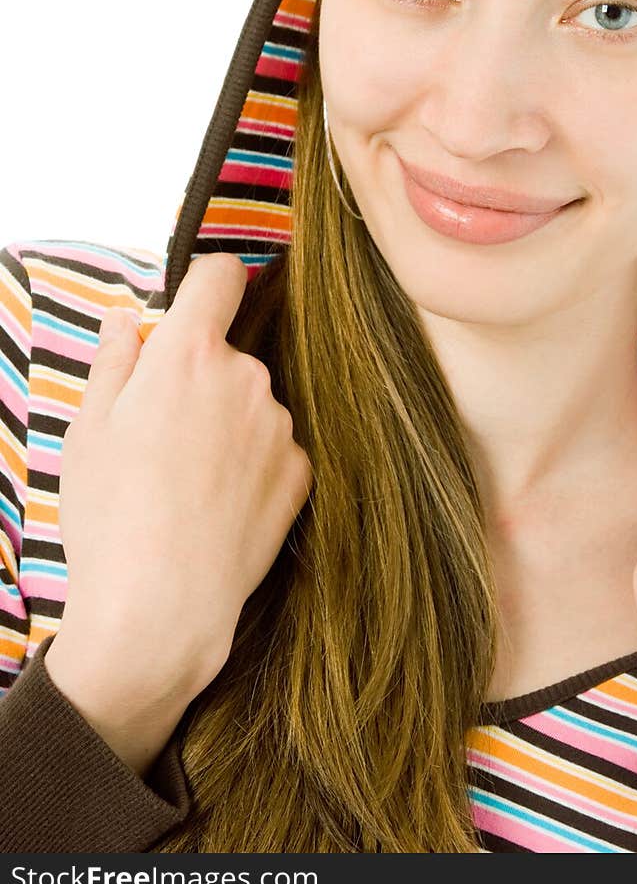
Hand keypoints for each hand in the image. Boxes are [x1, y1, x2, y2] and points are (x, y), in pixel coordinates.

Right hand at [52, 252, 313, 698]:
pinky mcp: (300, 471)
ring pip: (250, 404)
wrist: (161, 607)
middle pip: (228, 354)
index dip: (205, 283)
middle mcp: (246, 378)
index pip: (218, 276)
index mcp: (189, 355)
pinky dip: (251, 465)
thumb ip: (115, 360)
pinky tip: (216, 505)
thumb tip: (130, 318)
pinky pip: (273, 449)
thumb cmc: (111, 515)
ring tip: (184, 483)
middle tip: (159, 435)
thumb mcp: (88, 429)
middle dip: (199, 378)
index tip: (194, 303)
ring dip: (227, 424)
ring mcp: (279, 426)